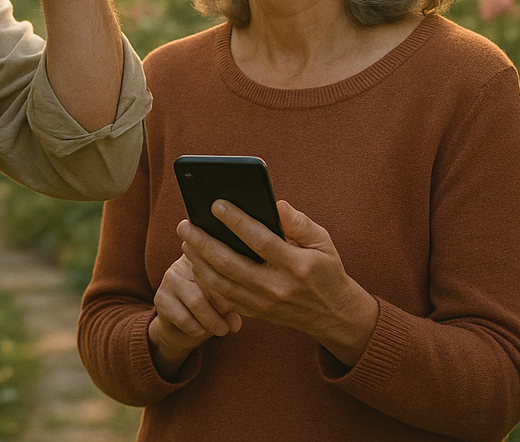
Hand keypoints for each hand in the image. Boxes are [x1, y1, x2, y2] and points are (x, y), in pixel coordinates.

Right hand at [148, 255, 239, 378]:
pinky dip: (197, 329)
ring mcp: (171, 277)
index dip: (234, 287)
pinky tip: (200, 330)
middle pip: (211, 282)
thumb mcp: (225, 304)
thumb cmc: (208, 309)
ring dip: (212, 322)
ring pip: (197, 302)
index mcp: (205, 254)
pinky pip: (184, 318)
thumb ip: (232, 306)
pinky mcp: (161, 298)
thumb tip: (235, 323)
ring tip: (221, 330)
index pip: (221, 264)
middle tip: (231, 324)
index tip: (241, 304)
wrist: (179, 329)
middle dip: (223, 308)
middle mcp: (185, 260)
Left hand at [178, 200, 378, 367]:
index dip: (236, 221)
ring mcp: (265, 305)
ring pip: (222, 283)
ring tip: (186, 241)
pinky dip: (206, 280)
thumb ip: (298, 222)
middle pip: (231, 263)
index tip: (215, 204)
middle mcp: (277, 287)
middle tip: (185, 224)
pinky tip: (196, 263)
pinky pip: (225, 298)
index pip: (260, 240)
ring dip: (199, 261)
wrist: (334, 316)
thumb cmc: (326, 270)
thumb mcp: (322, 241)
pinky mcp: (257, 314)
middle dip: (203, 242)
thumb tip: (275, 204)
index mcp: (296, 265)